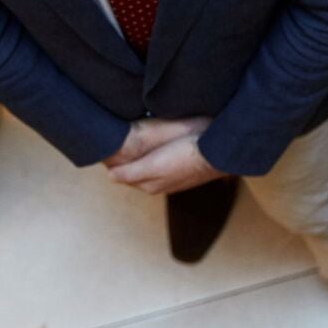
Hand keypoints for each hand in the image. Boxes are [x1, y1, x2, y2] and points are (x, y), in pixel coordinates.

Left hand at [108, 133, 224, 194]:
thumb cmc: (186, 156)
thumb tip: (110, 176)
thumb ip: (131, 172)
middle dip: (126, 161)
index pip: (124, 175)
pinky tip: (156, 146)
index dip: (115, 163)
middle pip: (135, 172)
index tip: (109, 148)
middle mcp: (160, 184)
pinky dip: (155, 155)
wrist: (218, 152)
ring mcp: (173, 178)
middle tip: (117, 143)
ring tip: (133, 143)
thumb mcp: (154, 164)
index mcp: (149, 184)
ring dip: (141, 158)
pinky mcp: (185, 169)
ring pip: (149, 167)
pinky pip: (162, 163)